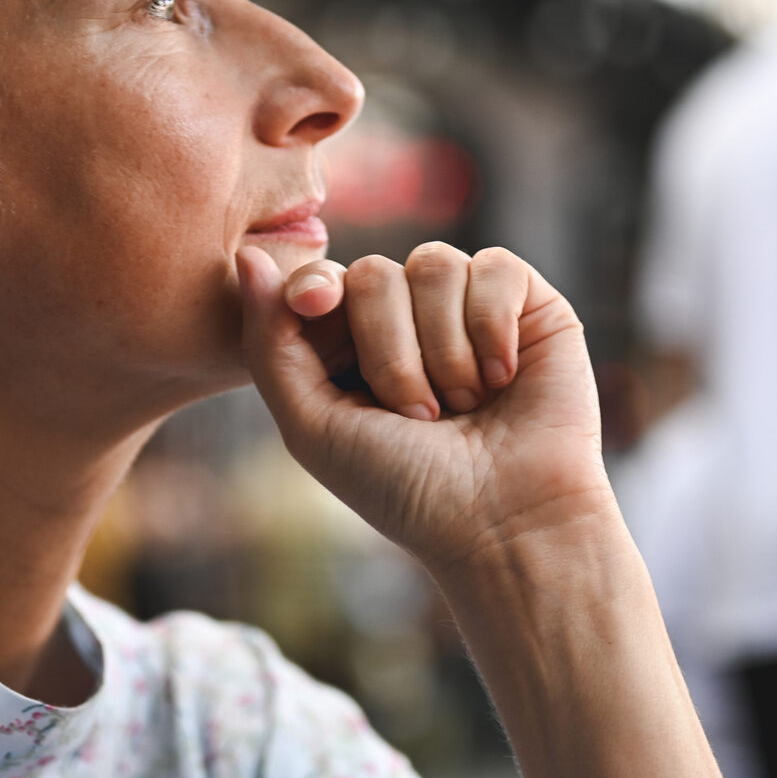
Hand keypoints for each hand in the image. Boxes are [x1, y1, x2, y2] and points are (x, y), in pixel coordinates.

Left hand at [237, 242, 611, 573]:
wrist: (504, 522)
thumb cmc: (405, 489)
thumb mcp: (313, 426)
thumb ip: (269, 343)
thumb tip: (248, 256)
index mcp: (350, 349)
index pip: (321, 281)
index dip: (313, 286)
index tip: (314, 304)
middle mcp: (409, 321)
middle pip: (373, 272)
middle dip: (388, 351)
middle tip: (418, 417)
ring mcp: (468, 309)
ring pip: (434, 264)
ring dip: (442, 348)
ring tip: (462, 406)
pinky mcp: (529, 305)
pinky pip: (495, 267)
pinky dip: (491, 326)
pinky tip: (502, 377)